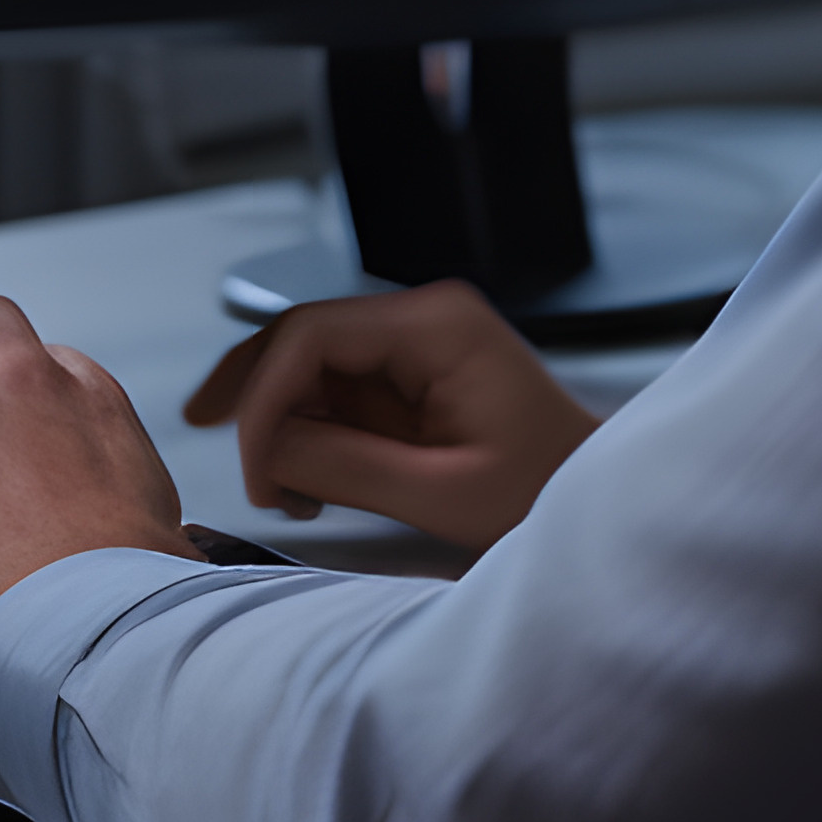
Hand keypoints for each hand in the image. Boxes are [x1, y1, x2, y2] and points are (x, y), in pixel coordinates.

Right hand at [182, 280, 600, 553]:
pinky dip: (306, 433)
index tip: (254, 468)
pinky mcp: (409, 377)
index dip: (264, 397)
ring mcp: (414, 344)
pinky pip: (333, 392)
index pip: (311, 335)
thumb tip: (266, 450)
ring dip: (278, 422)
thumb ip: (344, 466)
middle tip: (220, 453)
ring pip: (307, 365)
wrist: (601, 503)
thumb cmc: (546, 494)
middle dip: (255, 400)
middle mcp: (421, 319)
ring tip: (280, 491)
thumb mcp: (442, 494)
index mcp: (436, 325)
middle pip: (299, 338)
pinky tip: (305, 483)